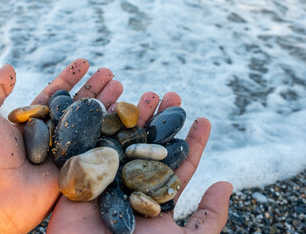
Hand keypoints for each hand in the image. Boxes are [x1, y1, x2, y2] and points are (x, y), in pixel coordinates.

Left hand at [0, 59, 122, 232]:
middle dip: (95, 88)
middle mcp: (51, 136)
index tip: (85, 62)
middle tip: (111, 73)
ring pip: (91, 124)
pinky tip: (124, 116)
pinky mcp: (76, 169)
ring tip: (121, 86)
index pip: (56, 94)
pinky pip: (96, 148)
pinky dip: (112, 132)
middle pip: (78, 107)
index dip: (71, 77)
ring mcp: (65, 153)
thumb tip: (10, 67)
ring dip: (107, 104)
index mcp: (33, 122)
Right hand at [47, 92, 232, 233]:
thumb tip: (226, 184)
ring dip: (138, 117)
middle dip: (164, 120)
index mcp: (159, 197)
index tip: (203, 120)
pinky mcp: (85, 176)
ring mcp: (110, 179)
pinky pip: (96, 146)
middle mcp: (136, 184)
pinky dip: (105, 125)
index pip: (181, 164)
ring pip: (128, 141)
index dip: (193, 141)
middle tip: (173, 96)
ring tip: (149, 95)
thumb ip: (209, 217)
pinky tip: (116, 105)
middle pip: (154, 146)